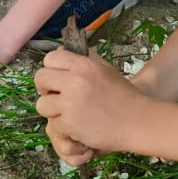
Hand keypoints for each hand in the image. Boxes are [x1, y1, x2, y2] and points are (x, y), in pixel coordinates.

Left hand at [35, 49, 142, 163]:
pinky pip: (52, 124)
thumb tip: (60, 50)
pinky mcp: (70, 124)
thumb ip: (84, 59)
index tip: (58, 80)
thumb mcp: (105, 69)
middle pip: (40, 78)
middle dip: (45, 89)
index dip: (51, 69)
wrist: (137, 121)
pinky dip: (63, 129)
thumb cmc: (123, 96)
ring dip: (52, 111)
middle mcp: (75, 80)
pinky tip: (76, 127)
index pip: (51, 58)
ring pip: (41, 104)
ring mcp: (71, 103)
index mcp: (84, 64)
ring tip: (67, 114)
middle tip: (56, 97)